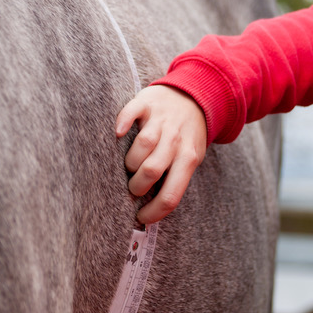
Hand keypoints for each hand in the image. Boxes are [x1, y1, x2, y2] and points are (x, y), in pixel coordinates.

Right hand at [116, 85, 206, 223]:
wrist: (193, 95)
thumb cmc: (187, 136)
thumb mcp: (191, 159)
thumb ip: (176, 179)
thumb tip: (154, 209)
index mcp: (189, 159)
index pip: (171, 195)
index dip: (153, 212)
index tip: (142, 217)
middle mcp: (175, 140)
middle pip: (151, 170)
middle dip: (137, 186)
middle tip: (134, 187)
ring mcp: (161, 120)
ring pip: (142, 146)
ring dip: (130, 162)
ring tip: (130, 166)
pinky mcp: (147, 102)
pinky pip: (130, 113)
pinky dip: (122, 124)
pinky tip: (118, 134)